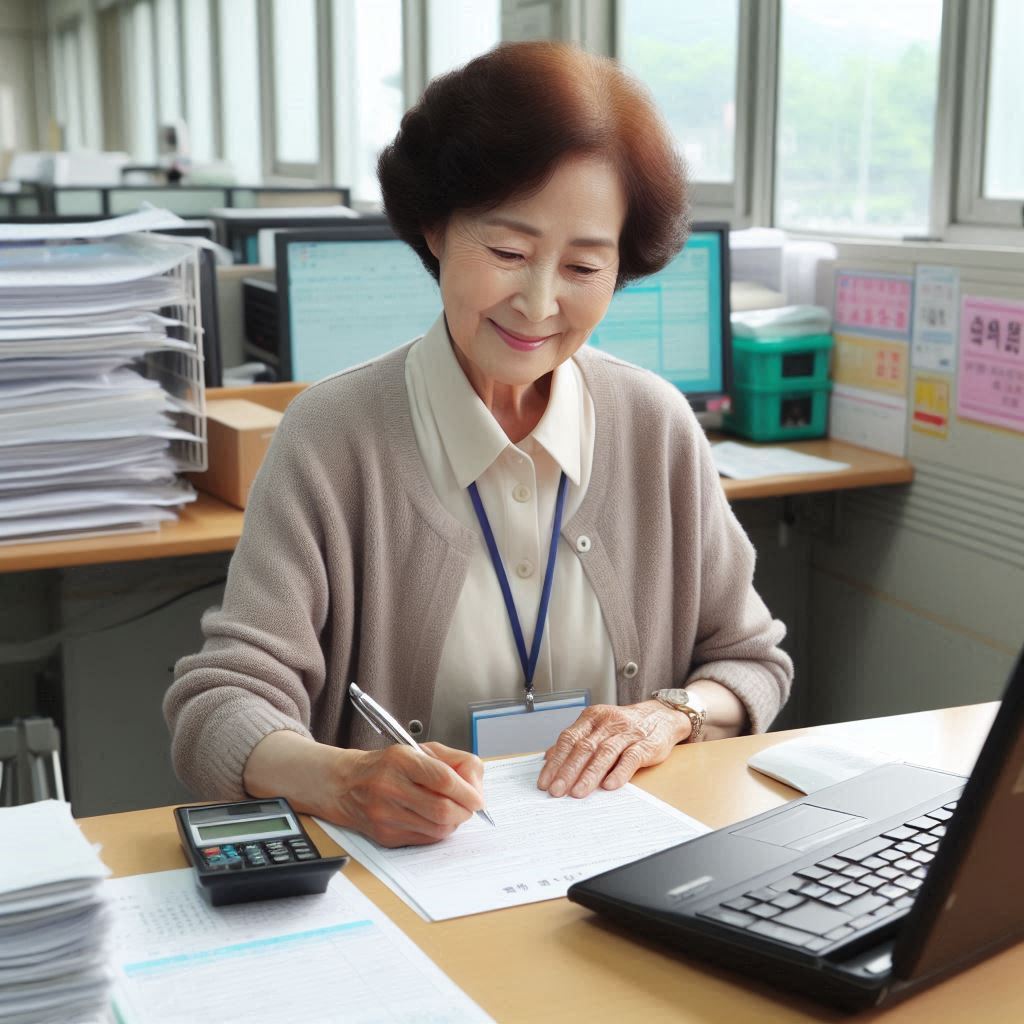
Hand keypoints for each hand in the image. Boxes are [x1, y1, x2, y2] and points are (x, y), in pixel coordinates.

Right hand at [329, 741, 484, 847]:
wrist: (346, 785)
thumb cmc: (387, 765)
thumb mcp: (419, 750)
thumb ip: (453, 761)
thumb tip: (476, 785)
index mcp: (400, 760)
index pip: (443, 779)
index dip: (467, 791)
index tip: (478, 797)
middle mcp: (390, 788)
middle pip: (442, 809)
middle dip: (465, 810)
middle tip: (469, 805)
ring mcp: (386, 816)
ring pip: (437, 828)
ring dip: (454, 822)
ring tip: (452, 809)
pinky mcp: (386, 836)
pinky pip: (426, 839)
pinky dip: (438, 830)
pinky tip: (434, 818)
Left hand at [536, 701, 688, 798]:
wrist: (662, 716)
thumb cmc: (625, 726)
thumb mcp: (598, 726)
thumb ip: (576, 740)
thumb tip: (549, 757)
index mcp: (592, 718)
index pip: (568, 739)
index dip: (555, 761)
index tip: (545, 781)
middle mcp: (608, 723)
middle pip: (583, 747)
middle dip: (567, 771)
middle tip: (556, 791)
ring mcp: (627, 733)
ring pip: (604, 753)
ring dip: (589, 775)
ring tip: (577, 792)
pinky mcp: (646, 745)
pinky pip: (630, 758)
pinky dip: (619, 772)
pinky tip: (609, 785)